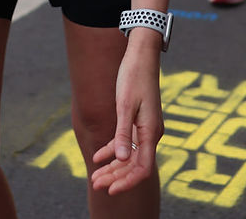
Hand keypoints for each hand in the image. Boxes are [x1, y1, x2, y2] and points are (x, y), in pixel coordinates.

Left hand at [91, 35, 162, 195]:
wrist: (141, 55)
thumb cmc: (133, 76)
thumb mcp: (125, 105)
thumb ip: (123, 133)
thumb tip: (120, 160)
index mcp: (151, 132)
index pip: (141, 168)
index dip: (126, 182)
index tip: (110, 190)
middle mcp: (151, 134)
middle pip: (134, 165)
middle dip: (115, 177)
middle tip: (94, 184)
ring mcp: (145, 128)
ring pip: (129, 156)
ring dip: (112, 167)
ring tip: (94, 176)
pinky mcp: (139, 121)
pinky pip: (127, 142)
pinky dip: (112, 150)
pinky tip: (98, 156)